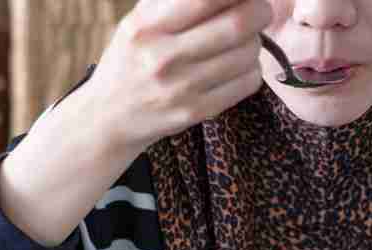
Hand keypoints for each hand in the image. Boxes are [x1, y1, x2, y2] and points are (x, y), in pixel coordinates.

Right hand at [88, 0, 271, 153]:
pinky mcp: (197, 112)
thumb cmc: (132, 58)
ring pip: (247, 54)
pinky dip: (252, 68)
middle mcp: (163, 57)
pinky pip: (247, 83)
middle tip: (261, 10)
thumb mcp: (140, 20)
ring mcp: (182, 89)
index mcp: (147, 26)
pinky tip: (238, 66)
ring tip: (245, 40)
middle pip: (237, 24)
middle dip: (260, 11)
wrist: (110, 116)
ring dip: (256, 42)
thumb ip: (175, 1)